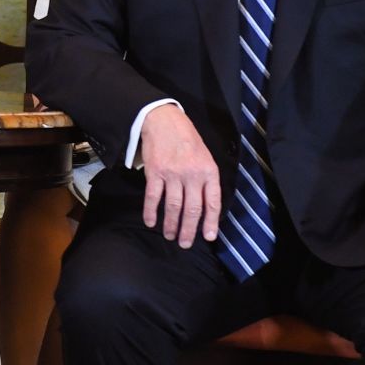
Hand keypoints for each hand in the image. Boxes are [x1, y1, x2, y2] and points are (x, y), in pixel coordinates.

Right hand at [138, 105, 221, 247]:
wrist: (164, 120)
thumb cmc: (186, 139)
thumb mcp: (205, 156)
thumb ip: (206, 179)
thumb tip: (206, 205)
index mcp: (209, 171)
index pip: (213, 202)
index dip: (211, 222)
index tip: (208, 237)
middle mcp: (192, 174)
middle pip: (192, 209)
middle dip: (189, 230)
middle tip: (185, 243)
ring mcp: (173, 174)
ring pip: (173, 206)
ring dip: (171, 224)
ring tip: (170, 236)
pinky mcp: (155, 172)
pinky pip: (153, 197)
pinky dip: (151, 212)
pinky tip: (150, 222)